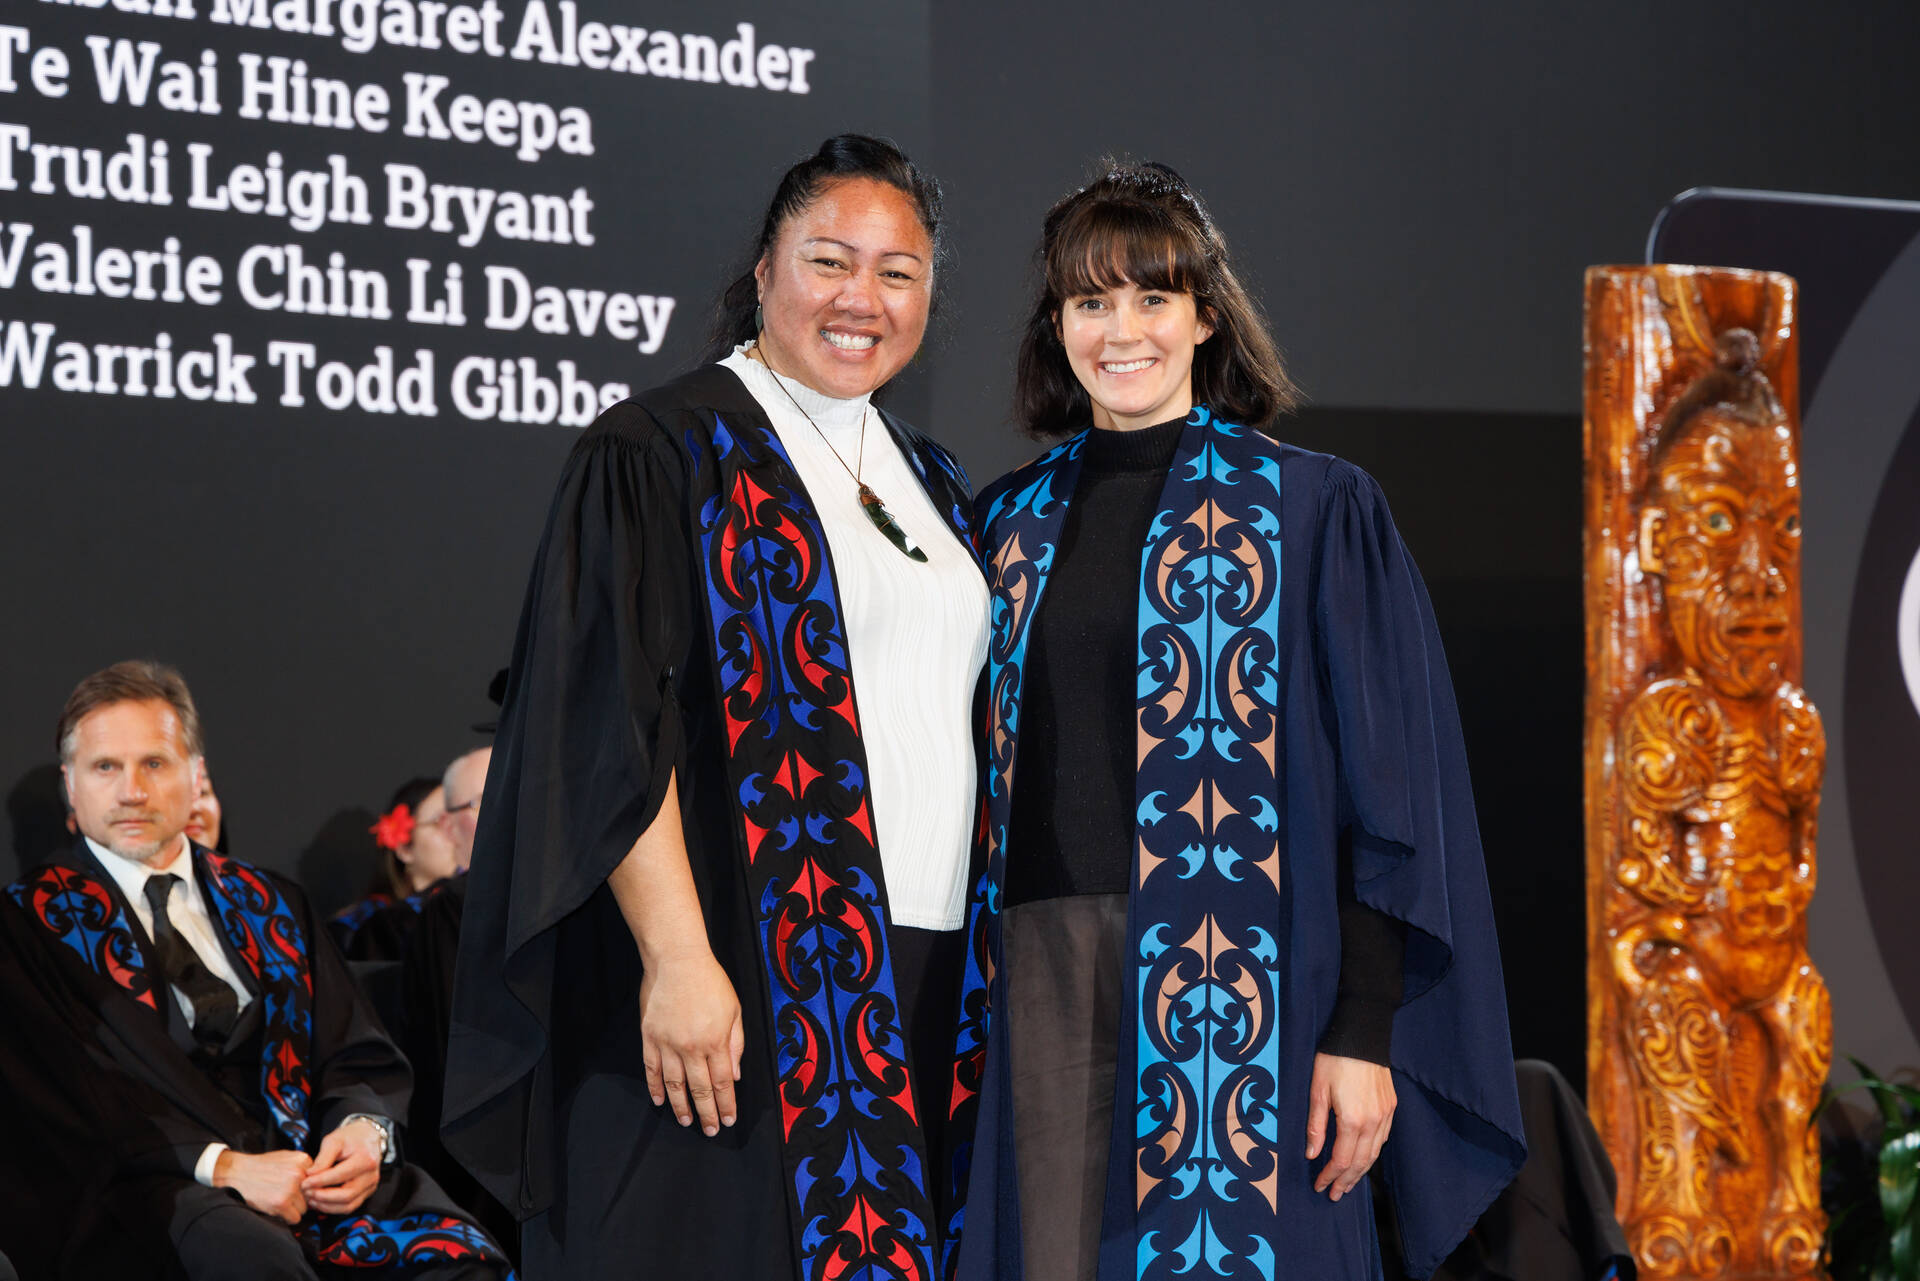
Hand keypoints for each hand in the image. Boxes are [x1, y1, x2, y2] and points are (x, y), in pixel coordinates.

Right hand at [212, 1149, 312, 1224]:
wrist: (237, 1172)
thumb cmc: (262, 1166)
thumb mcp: (287, 1157)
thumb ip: (304, 1166)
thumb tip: (319, 1180)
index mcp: (303, 1160)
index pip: (318, 1180)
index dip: (308, 1187)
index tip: (300, 1188)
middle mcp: (299, 1174)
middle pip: (312, 1195)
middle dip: (302, 1198)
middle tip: (287, 1195)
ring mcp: (290, 1188)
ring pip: (305, 1208)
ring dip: (294, 1208)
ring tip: (280, 1200)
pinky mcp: (281, 1203)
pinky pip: (295, 1218)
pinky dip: (287, 1217)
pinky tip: (277, 1209)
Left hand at [301, 1120, 383, 1214]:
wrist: (367, 1137)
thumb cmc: (350, 1137)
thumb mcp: (334, 1140)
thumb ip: (322, 1159)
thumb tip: (310, 1175)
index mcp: (365, 1159)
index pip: (340, 1175)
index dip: (319, 1181)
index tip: (305, 1182)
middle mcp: (371, 1175)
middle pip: (346, 1195)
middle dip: (322, 1196)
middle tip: (307, 1192)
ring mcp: (370, 1186)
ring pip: (348, 1206)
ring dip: (326, 1206)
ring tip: (311, 1199)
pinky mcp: (367, 1192)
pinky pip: (350, 1206)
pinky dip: (333, 1208)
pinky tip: (320, 1202)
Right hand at [640, 950, 744, 1136]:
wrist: (677, 961)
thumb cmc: (711, 982)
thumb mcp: (735, 1010)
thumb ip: (736, 1045)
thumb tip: (735, 1076)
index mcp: (716, 1041)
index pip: (723, 1083)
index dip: (726, 1105)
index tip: (729, 1120)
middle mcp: (692, 1047)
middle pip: (700, 1089)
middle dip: (707, 1113)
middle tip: (711, 1130)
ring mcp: (668, 1044)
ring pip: (674, 1084)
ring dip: (681, 1106)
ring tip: (686, 1121)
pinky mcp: (649, 1038)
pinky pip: (651, 1069)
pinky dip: (655, 1087)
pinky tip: (660, 1100)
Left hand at [1305, 1052, 1395, 1200]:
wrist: (1362, 1034)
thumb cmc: (1334, 1059)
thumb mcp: (1317, 1089)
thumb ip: (1316, 1125)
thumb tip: (1312, 1153)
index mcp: (1352, 1120)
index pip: (1341, 1160)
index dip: (1330, 1176)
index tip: (1319, 1186)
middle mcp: (1373, 1121)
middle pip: (1360, 1163)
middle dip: (1346, 1181)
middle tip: (1335, 1195)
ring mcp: (1385, 1114)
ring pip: (1374, 1153)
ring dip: (1361, 1172)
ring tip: (1348, 1184)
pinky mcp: (1391, 1106)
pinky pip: (1383, 1138)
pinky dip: (1372, 1153)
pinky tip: (1363, 1158)